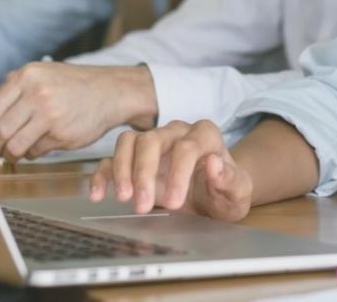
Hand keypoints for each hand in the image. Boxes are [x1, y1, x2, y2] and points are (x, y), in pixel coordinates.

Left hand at [0, 62, 155, 162]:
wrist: (110, 91)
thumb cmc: (73, 85)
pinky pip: (35, 152)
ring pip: (15, 146)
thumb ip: (14, 90)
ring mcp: (50, 115)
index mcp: (27, 76)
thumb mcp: (42, 74)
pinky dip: (33, 152)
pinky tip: (41, 143)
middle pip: (0, 131)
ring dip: (11, 154)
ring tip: (16, 151)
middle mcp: (37, 93)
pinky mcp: (62, 134)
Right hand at [88, 119, 251, 220]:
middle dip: (145, 172)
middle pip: (152, 140)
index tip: (176, 203)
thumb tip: (215, 164)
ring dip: (123, 170)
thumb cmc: (226, 191)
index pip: (188, 146)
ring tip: (124, 198)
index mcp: (205, 135)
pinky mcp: (135, 159)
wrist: (214, 195)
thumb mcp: (238, 192)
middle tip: (143, 204)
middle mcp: (176, 132)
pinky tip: (98, 194)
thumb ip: (231, 179)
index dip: (180, 173)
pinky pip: (112, 159)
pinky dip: (103, 174)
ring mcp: (153, 143)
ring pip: (129, 142)